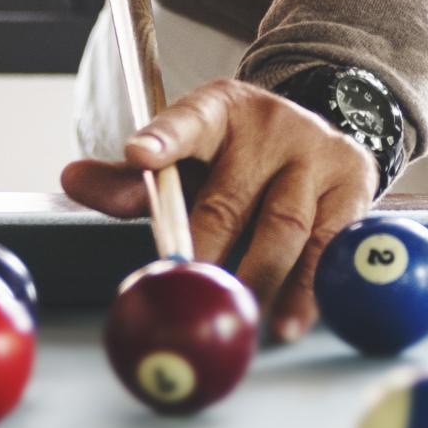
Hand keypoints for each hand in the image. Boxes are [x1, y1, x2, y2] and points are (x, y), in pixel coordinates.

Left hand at [61, 78, 380, 342]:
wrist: (318, 133)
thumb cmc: (239, 157)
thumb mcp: (189, 157)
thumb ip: (132, 179)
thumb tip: (73, 179)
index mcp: (220, 110)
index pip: (189, 120)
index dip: (163, 139)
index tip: (137, 154)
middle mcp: (272, 126)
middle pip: (232, 195)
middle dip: (207, 247)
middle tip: (188, 285)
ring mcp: (317, 154)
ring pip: (285, 226)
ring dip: (260, 278)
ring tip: (239, 313)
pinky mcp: (353, 184)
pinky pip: (330, 244)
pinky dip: (309, 288)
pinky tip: (290, 318)